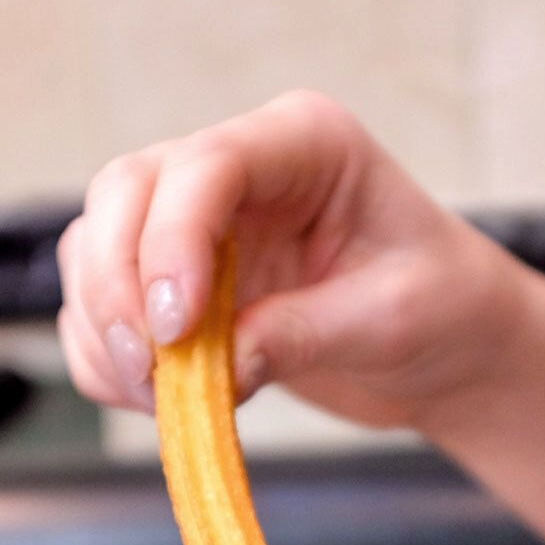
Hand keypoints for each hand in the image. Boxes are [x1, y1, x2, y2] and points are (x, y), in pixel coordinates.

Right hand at [56, 90, 528, 430]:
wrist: (450, 350)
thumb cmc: (444, 309)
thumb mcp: (391, 320)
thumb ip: (303, 333)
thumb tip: (219, 363)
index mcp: (302, 144)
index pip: (204, 166)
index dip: (171, 242)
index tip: (176, 328)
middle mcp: (237, 170)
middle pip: (124, 195)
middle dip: (118, 286)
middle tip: (151, 370)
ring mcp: (195, 224)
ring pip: (94, 248)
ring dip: (104, 330)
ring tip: (161, 398)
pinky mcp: (174, 283)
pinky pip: (100, 310)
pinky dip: (103, 360)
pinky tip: (153, 400)